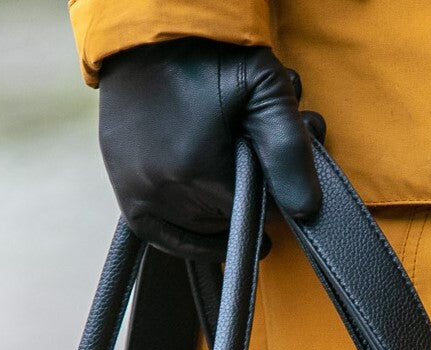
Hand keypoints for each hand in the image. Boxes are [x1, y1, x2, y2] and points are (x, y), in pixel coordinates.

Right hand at [98, 38, 322, 257]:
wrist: (147, 30)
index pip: (261, 212)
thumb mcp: (263, 86)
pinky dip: (189, 238)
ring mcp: (137, 193)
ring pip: (202, 230)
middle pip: (232, 221)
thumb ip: (290, 146)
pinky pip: (160, 236)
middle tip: (258, 156)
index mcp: (197, 172)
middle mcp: (161, 192)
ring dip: (223, 211)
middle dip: (253, 193)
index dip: (280, 189)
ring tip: (234, 175)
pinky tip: (215, 232)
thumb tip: (305, 211)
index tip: (284, 163)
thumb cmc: (209, 52)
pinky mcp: (124, 190)